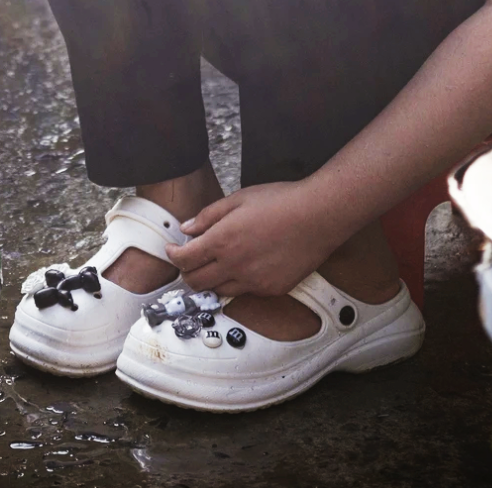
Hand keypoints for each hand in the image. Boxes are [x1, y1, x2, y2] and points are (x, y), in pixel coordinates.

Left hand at [164, 181, 347, 297]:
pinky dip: (236, 283)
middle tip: (190, 261)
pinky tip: (243, 268)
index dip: (174, 255)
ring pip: (218, 291)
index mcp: (222, 241)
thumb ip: (209, 216)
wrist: (319, 216)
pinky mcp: (271, 289)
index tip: (173, 249)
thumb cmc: (281, 201)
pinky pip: (244, 292)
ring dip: (210, 280)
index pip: (184, 259)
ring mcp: (253, 281)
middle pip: (196, 282)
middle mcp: (234, 266)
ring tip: (215, 265)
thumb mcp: (239, 199)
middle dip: (186, 272)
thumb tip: (188, 229)